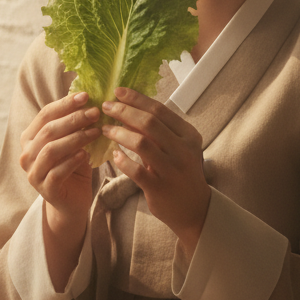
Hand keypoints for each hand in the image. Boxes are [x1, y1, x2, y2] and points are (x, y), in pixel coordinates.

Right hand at [19, 91, 98, 288]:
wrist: (72, 202)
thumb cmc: (73, 166)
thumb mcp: (74, 141)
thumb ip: (75, 122)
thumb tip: (91, 95)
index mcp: (30, 137)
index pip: (45, 114)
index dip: (65, 103)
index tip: (87, 96)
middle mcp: (26, 154)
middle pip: (49, 130)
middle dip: (74, 119)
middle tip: (95, 113)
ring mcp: (33, 173)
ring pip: (51, 150)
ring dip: (76, 138)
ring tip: (96, 132)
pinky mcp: (44, 190)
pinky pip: (57, 172)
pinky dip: (72, 161)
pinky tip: (87, 154)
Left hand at [101, 87, 209, 258]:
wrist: (194, 208)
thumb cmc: (181, 172)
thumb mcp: (178, 147)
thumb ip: (158, 131)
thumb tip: (129, 108)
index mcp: (188, 135)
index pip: (160, 110)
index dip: (137, 99)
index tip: (118, 91)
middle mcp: (183, 150)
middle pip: (149, 123)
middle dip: (124, 111)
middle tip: (106, 107)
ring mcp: (172, 169)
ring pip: (141, 143)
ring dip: (119, 133)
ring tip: (105, 129)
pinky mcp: (159, 187)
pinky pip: (136, 170)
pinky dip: (122, 160)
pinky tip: (114, 154)